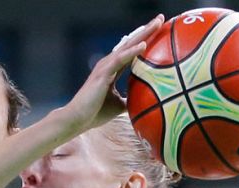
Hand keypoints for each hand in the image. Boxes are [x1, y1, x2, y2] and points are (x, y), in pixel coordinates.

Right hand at [66, 14, 163, 130]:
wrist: (77, 119)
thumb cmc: (95, 113)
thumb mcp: (118, 106)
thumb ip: (130, 99)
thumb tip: (145, 103)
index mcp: (112, 70)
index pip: (132, 52)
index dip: (145, 40)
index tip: (160, 31)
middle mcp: (109, 64)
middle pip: (131, 43)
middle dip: (146, 30)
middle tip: (161, 18)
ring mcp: (105, 67)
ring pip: (127, 46)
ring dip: (143, 34)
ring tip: (157, 23)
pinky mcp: (103, 73)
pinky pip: (120, 59)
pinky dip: (132, 51)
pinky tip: (144, 43)